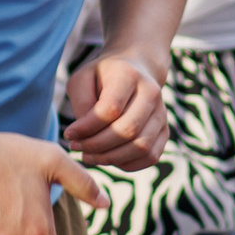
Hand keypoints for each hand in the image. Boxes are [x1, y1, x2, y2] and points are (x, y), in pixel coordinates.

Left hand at [63, 48, 169, 169]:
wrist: (135, 70)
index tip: (69, 133)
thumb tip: (83, 134)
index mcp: (129, 75)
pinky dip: (127, 164)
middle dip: (97, 145)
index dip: (87, 128)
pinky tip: (108, 158)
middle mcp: (151, 93)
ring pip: (141, 147)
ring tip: (89, 155)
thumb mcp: (81, 80)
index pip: (110, 109)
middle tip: (77, 147)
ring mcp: (162, 113)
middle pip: (128, 130)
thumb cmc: (102, 77)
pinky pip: (150, 156)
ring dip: (111, 158)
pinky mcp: (165, 130)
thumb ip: (80, 103)